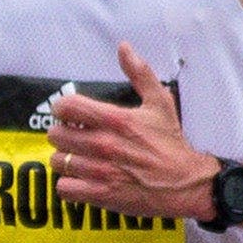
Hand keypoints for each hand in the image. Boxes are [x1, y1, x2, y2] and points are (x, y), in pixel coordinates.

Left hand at [49, 43, 219, 222]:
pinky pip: (64, 188)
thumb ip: (139, 73)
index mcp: (114, 119)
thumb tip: (124, 48)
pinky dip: (68, 184)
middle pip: (56, 134)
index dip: (63, 109)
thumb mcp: (160, 102)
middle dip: (63, 134)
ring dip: (66, 159)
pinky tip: (80, 179)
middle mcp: (103, 144)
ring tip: (78, 159)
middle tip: (75, 137)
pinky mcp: (100, 195)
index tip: (71, 114)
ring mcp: (100, 171)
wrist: (185, 183)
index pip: (66, 107)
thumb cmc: (171, 144)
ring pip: (59, 161)